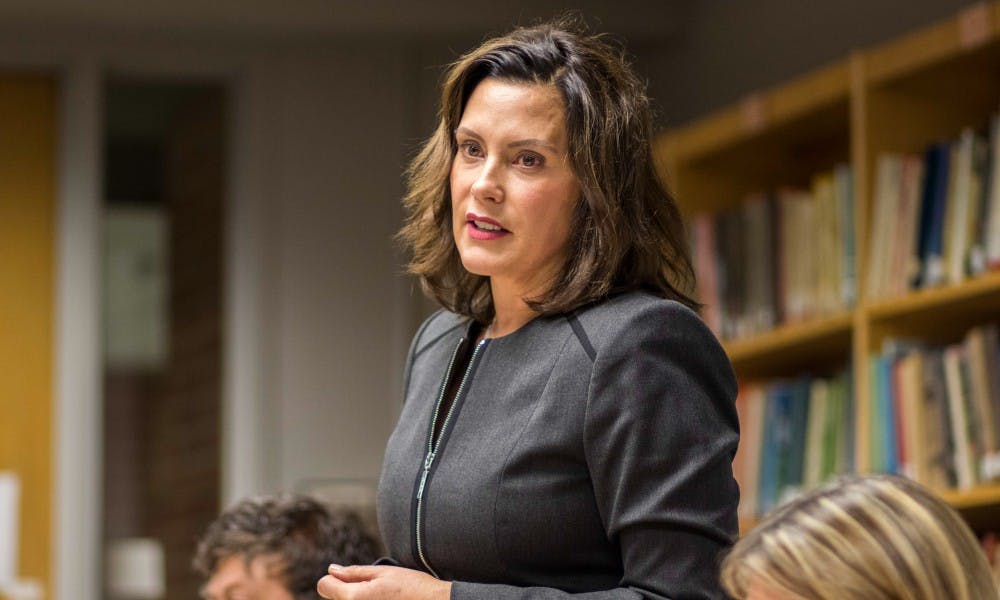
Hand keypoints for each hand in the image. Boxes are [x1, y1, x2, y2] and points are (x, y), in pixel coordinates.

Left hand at [317, 564, 451, 599]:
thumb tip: (331, 570)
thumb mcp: (383, 573)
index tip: (349, 577)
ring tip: (380, 598)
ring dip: (356, 599)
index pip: (323, 585)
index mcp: (354, 597)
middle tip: (372, 589)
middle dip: (345, 590)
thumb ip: (354, 572)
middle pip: (334, 598)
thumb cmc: (411, 587)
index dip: (335, 578)